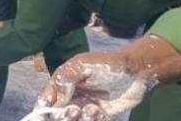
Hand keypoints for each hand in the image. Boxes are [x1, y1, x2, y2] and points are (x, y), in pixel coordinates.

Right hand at [34, 52, 152, 119]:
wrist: (136, 71)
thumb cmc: (107, 64)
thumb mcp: (81, 66)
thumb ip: (64, 80)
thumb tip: (53, 101)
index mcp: (63, 83)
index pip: (47, 98)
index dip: (43, 107)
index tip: (45, 113)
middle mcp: (72, 96)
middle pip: (58, 113)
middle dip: (63, 115)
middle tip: (74, 111)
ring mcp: (86, 106)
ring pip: (74, 120)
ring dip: (80, 119)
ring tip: (90, 110)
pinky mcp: (100, 115)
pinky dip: (94, 120)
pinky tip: (100, 112)